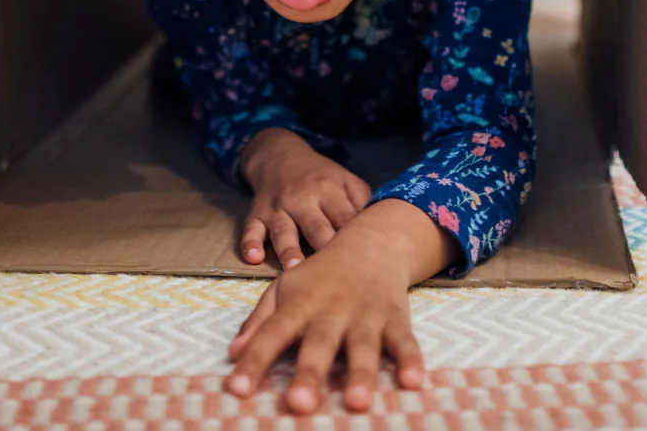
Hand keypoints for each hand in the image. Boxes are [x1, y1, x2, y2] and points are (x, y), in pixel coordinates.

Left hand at [226, 201, 441, 413]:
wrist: (370, 242)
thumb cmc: (320, 276)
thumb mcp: (284, 289)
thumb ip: (260, 321)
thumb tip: (233, 353)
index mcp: (299, 304)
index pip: (272, 333)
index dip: (254, 360)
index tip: (237, 390)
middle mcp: (331, 310)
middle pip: (319, 343)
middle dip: (310, 373)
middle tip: (299, 404)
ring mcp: (366, 314)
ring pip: (363, 345)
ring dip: (361, 373)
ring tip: (357, 402)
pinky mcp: (395, 317)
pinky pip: (405, 340)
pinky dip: (411, 359)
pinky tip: (414, 382)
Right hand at [238, 128, 370, 267]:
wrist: (280, 155)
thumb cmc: (321, 177)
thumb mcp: (345, 181)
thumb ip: (362, 203)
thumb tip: (384, 230)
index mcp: (329, 190)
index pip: (344, 217)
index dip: (353, 238)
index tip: (365, 262)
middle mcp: (303, 199)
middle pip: (316, 226)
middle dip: (324, 247)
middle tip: (335, 273)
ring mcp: (278, 207)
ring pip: (283, 231)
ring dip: (288, 249)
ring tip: (295, 268)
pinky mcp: (256, 214)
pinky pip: (251, 229)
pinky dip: (250, 242)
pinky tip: (253, 257)